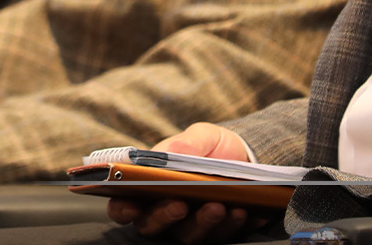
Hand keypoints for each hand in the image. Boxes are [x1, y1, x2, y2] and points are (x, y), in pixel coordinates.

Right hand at [107, 124, 265, 243]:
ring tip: (218, 205)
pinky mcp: (221, 232)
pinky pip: (224, 236)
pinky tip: (241, 210)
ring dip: (203, 222)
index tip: (131, 206)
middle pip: (153, 226)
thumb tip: (168, 154)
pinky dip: (232, 224)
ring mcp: (193, 226)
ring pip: (189, 236)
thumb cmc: (212, 147)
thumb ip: (184, 144)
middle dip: (165, 216)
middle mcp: (167, 212)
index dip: (122, 209)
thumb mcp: (200, 136)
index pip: (124, 206)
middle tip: (180, 203)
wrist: (249, 155)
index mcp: (149, 188)